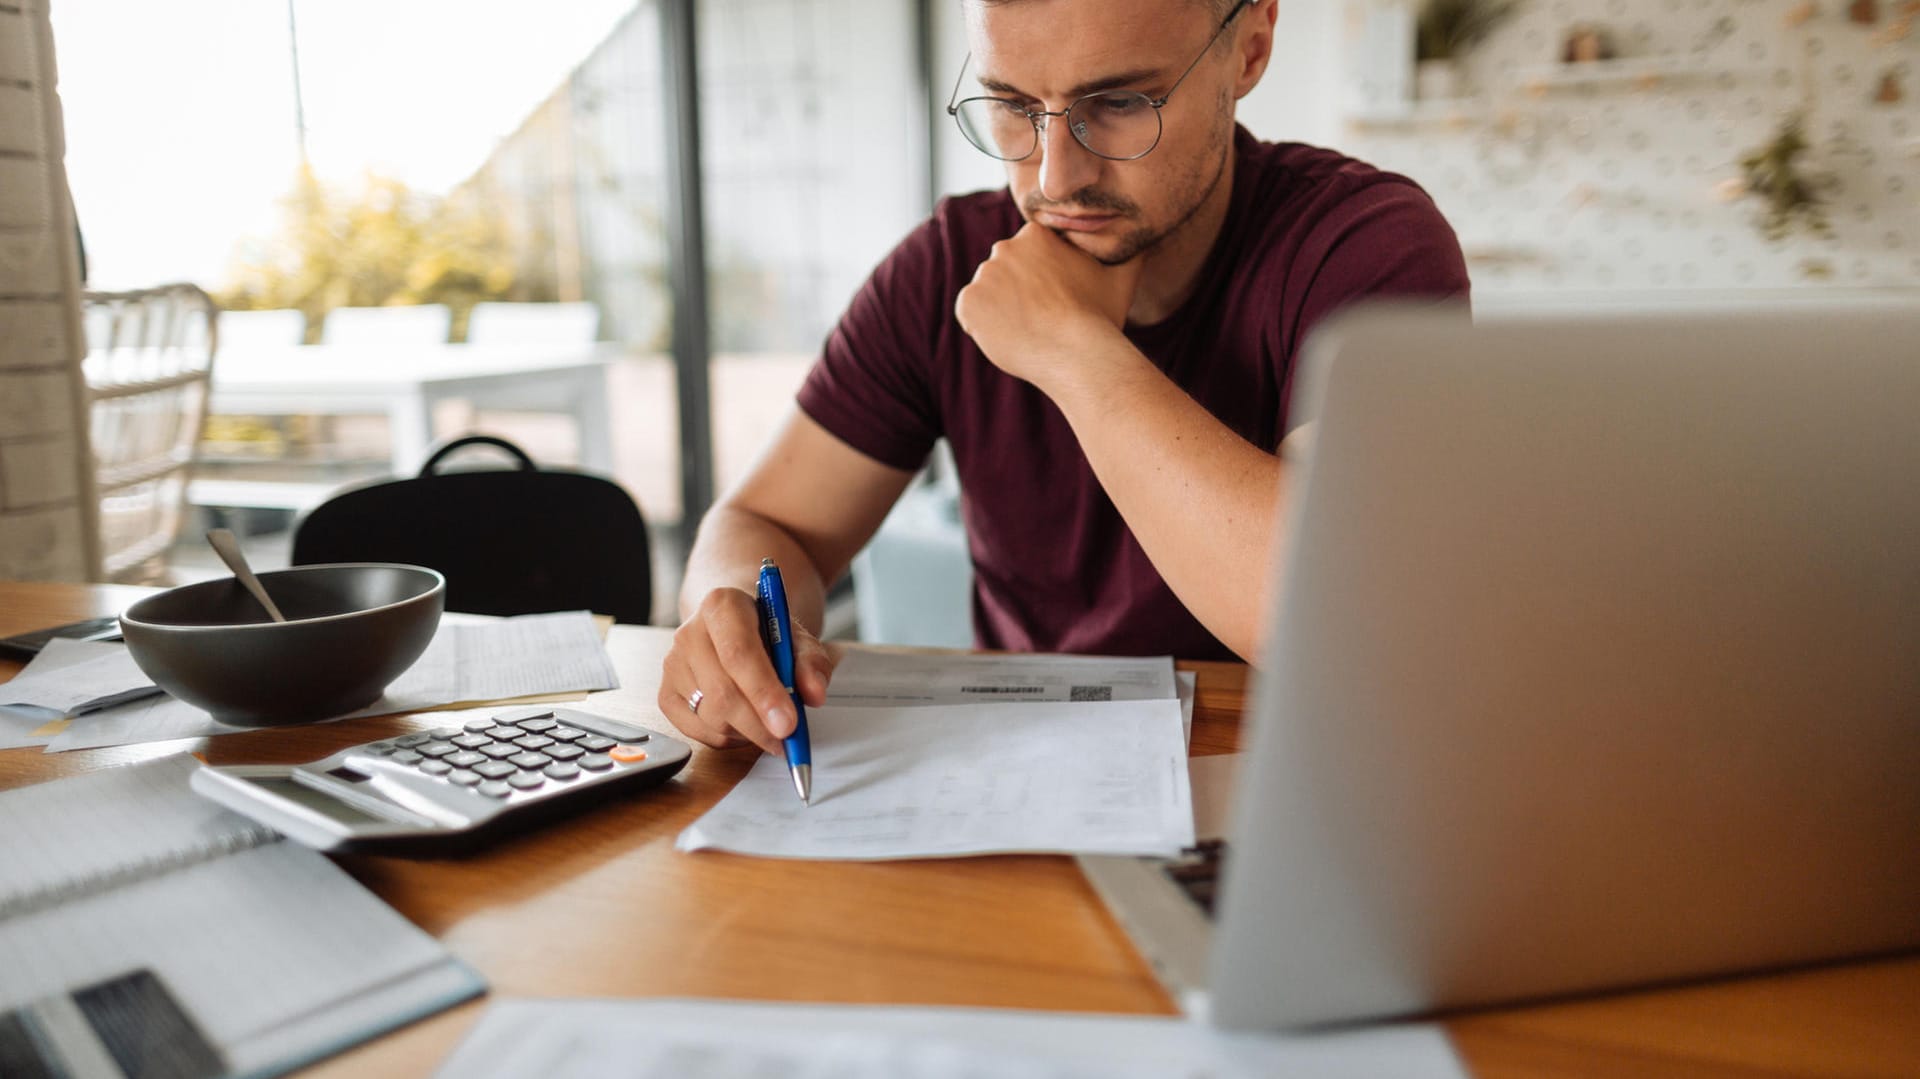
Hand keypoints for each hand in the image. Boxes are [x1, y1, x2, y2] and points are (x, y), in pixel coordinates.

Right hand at [659, 587, 836, 752]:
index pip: (739, 654)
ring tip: (767, 720)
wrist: (733, 626)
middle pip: (722, 693)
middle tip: (788, 740)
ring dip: (747, 732)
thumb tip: (814, 693)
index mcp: (722, 606)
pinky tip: (743, 724)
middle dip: (759, 725)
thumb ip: (811, 662)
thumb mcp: (797, 638)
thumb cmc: (765, 632)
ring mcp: (673, 665)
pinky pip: (696, 731)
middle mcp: (689, 633)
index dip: (764, 693)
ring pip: (711, 717)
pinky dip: (727, 738)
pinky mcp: (666, 694)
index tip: (789, 724)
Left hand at [953, 222, 1143, 389]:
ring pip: (988, 295)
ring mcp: (983, 276)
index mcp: (1035, 235)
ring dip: (1001, 311)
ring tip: (1029, 331)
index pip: (1027, 257)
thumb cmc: (1100, 317)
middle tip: (1042, 319)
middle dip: (1017, 294)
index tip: (1056, 302)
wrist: (1077, 354)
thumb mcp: (1123, 275)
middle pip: (1004, 274)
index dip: (1040, 282)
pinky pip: (970, 315)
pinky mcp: (968, 304)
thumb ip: (1129, 251)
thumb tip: (1143, 239)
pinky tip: (1011, 337)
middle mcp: (1004, 248)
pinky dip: (984, 327)